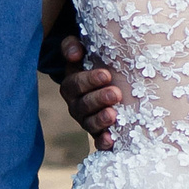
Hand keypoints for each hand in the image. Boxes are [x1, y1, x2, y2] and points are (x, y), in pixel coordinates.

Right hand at [55, 30, 122, 149]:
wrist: (110, 81)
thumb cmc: (96, 62)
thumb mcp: (83, 50)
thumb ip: (72, 46)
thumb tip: (74, 54)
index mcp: (72, 85)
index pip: (75, 84)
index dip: (89, 80)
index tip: (106, 75)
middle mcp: (77, 105)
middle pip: (83, 106)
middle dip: (99, 99)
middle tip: (116, 93)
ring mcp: (87, 121)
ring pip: (89, 124)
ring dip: (101, 120)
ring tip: (114, 115)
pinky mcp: (100, 134)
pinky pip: (98, 141)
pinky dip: (103, 143)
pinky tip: (112, 141)